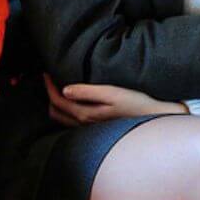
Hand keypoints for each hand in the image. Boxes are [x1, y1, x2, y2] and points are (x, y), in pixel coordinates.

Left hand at [44, 74, 185, 126]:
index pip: (57, 101)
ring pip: (63, 118)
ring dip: (57, 103)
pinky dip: (66, 109)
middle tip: (49, 78)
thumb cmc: (135, 102)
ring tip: (58, 86)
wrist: (154, 118)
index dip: (48, 86)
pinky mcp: (97, 127)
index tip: (46, 72)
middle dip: (49, 95)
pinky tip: (74, 99)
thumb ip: (87, 92)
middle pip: (56, 112)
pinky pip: (73, 120)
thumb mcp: (112, 92)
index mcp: (85, 114)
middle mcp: (84, 124)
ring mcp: (90, 128)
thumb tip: (64, 89)